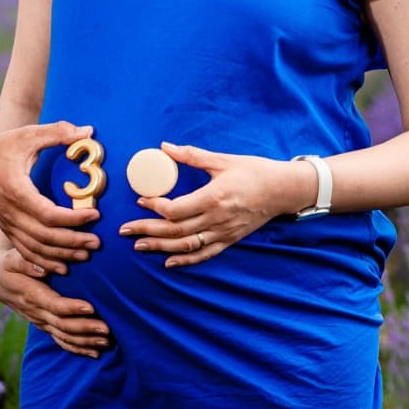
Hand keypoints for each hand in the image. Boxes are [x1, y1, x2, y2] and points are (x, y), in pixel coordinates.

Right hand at [0, 121, 101, 273]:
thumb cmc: (3, 146)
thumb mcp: (30, 134)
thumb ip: (58, 132)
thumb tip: (88, 131)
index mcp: (18, 191)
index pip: (49, 214)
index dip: (73, 218)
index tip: (96, 214)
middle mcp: (11, 213)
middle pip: (45, 237)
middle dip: (73, 242)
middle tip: (98, 242)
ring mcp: (8, 224)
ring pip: (36, 249)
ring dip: (62, 254)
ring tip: (86, 254)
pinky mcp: (7, 229)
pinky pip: (26, 252)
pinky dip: (45, 262)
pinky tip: (62, 266)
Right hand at [0, 247, 110, 358]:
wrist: (0, 281)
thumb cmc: (10, 264)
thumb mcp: (12, 259)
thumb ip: (25, 262)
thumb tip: (42, 268)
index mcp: (32, 296)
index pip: (54, 306)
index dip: (71, 308)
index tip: (90, 307)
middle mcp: (38, 313)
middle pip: (63, 325)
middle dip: (85, 328)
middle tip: (106, 328)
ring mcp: (42, 322)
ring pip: (64, 337)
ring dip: (85, 341)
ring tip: (106, 341)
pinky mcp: (46, 326)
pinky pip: (62, 341)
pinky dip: (78, 348)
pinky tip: (95, 352)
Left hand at [119, 142, 316, 267]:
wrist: (283, 190)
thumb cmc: (254, 171)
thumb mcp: (222, 160)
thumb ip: (192, 156)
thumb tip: (165, 147)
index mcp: (213, 197)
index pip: (176, 209)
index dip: (154, 207)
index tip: (140, 200)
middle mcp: (216, 219)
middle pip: (175, 230)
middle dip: (147, 231)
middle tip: (125, 230)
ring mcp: (223, 232)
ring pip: (186, 245)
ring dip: (160, 247)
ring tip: (139, 245)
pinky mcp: (230, 239)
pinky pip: (204, 254)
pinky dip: (185, 260)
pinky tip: (168, 261)